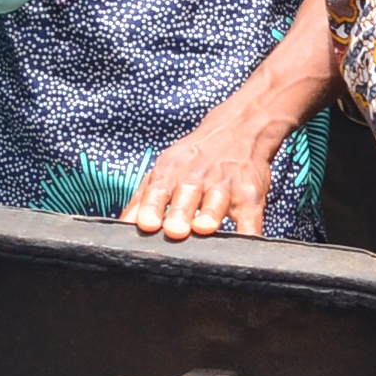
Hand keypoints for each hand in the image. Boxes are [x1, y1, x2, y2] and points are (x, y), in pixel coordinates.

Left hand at [125, 95, 288, 238]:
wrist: (239, 130)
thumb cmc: (195, 158)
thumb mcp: (166, 168)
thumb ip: (143, 197)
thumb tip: (123, 225)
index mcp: (173, 171)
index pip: (158, 188)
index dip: (152, 206)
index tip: (146, 224)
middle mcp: (199, 176)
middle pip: (187, 195)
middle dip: (180, 213)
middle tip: (174, 231)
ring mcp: (227, 185)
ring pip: (218, 201)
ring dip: (211, 214)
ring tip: (203, 227)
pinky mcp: (252, 197)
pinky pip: (251, 217)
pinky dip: (250, 231)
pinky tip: (247, 245)